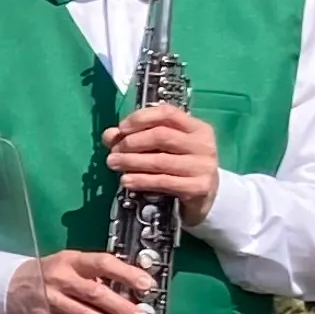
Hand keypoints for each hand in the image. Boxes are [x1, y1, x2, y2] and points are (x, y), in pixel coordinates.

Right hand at [6, 248, 154, 313]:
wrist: (8, 287)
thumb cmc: (48, 274)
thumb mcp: (68, 264)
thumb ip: (94, 274)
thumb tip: (128, 289)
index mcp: (71, 261)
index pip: (102, 264)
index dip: (126, 273)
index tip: (147, 285)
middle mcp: (61, 280)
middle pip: (95, 294)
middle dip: (120, 307)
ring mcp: (52, 302)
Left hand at [103, 99, 218, 217]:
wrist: (204, 199)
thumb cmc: (181, 169)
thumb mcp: (162, 150)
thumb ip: (137, 138)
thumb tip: (110, 135)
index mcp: (197, 128)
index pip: (168, 113)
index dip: (142, 118)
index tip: (122, 128)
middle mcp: (203, 144)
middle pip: (161, 136)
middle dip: (132, 142)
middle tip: (114, 152)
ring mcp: (203, 166)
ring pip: (160, 160)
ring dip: (131, 162)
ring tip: (113, 164)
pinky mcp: (199, 187)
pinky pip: (163, 181)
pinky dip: (141, 180)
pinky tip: (126, 180)